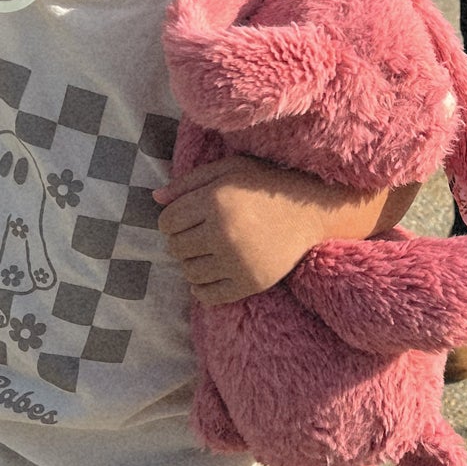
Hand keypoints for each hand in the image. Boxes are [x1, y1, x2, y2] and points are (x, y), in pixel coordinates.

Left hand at [154, 155, 390, 305]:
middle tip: (199, 235)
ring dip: (192, 263)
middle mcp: (223, 232)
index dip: (172, 220)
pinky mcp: (250, 282)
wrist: (311, 210)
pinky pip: (208, 295)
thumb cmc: (266, 184)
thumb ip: (189, 182)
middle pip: (176, 248)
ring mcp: (237, 261)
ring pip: (189, 272)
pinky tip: (212, 273)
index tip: (187, 218)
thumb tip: (155, 199)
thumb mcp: (229, 169)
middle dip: (181, 241)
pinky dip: (202, 288)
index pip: (167, 222)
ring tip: (208, 252)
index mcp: (215, 201)